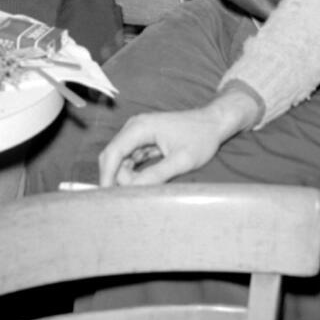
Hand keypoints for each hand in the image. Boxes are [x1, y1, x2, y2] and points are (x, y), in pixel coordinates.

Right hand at [97, 90, 257, 186]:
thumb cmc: (200, 138)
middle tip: (136, 194)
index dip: (107, 175)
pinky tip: (147, 181)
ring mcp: (138, 133)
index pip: (113, 152)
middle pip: (113, 157)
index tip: (107, 196)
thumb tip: (134, 189)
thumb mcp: (182, 160)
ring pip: (121, 160)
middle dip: (118, 177)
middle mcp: (134, 127)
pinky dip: (134, 172)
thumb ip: (157, 174)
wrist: (212, 123)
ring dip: (128, 176)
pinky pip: (130, 159)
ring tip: (150, 186)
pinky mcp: (143, 140)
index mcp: (140, 127)